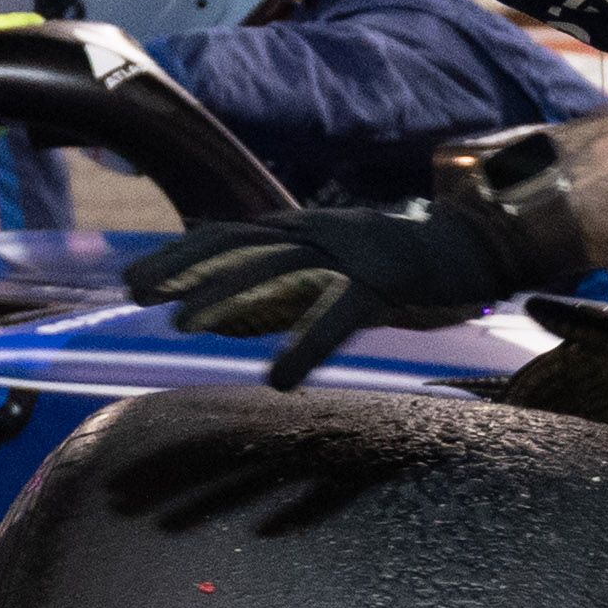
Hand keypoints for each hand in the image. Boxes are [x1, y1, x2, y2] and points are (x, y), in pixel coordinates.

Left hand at [146, 169, 552, 384]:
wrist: (473, 243)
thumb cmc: (399, 264)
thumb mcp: (328, 269)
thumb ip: (277, 289)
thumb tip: (216, 314)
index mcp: (304, 229)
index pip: (228, 235)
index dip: (178, 255)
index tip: (134, 280)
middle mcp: (318, 233)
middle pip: (239, 245)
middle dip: (183, 268)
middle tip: (136, 293)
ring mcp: (351, 255)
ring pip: (276, 271)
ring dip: (226, 295)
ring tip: (183, 323)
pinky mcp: (384, 285)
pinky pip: (337, 317)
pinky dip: (305, 345)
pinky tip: (280, 378)